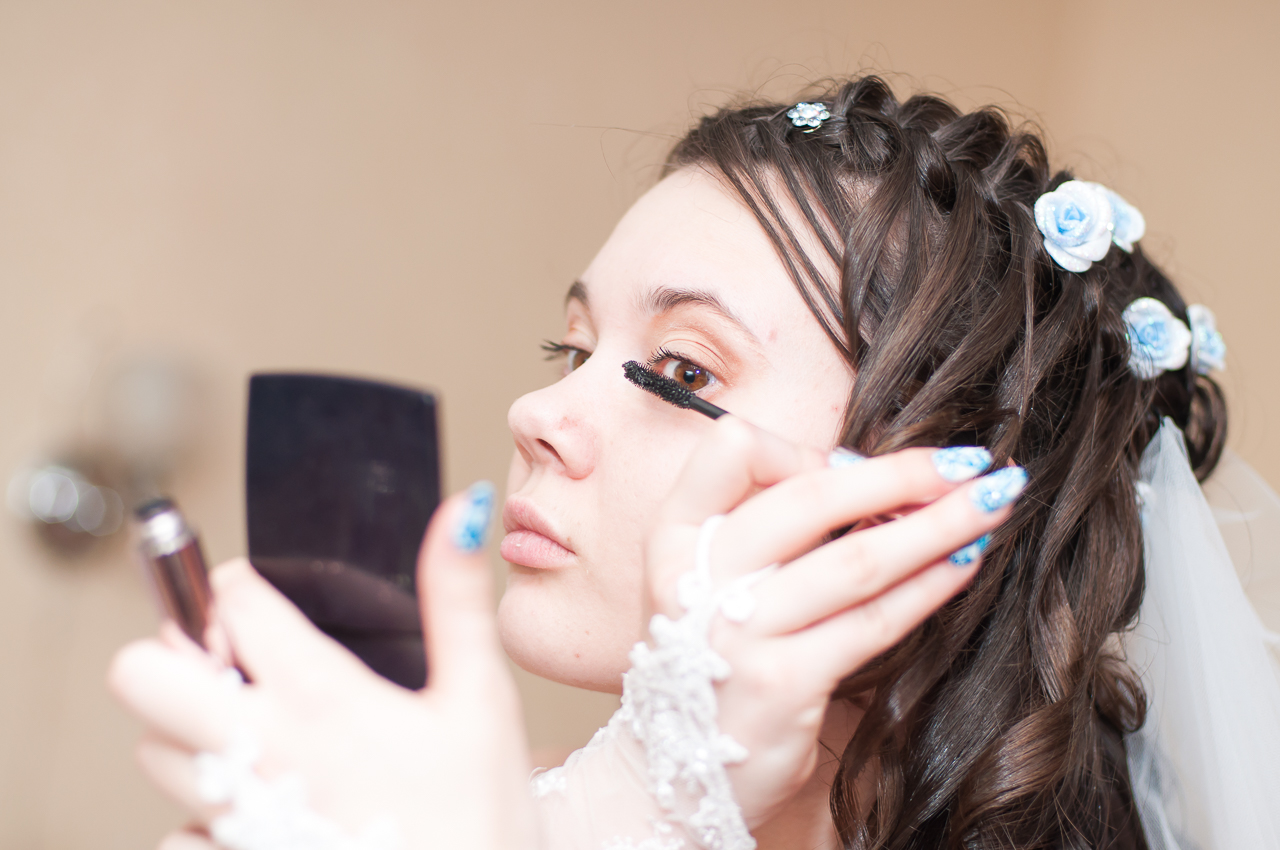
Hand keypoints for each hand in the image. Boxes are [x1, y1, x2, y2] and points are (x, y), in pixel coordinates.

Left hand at [109, 486, 538, 849]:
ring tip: (265, 741)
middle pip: (141, 674)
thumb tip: (463, 513)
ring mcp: (234, 815)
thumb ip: (458, 600)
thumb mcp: (480, 698)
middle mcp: (259, 753)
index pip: (227, 598)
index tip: (262, 601)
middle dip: (177, 655)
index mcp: (320, 697)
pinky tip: (267, 810)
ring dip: (192, 731)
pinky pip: (174, 829)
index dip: (239, 586)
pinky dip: (204, 813)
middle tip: (237, 669)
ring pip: (154, 749)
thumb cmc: (479, 820)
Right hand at [643, 417, 1022, 825]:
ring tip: (995, 503)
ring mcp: (736, 633)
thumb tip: (872, 475)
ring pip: (856, 559)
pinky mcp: (783, 683)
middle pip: (810, 498)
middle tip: (970, 463)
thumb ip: (768, 524)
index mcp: (674, 535)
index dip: (799, 446)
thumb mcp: (710, 580)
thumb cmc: (715, 660)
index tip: (849, 463)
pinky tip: (966, 565)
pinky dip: (929, 585)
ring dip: (939, 524)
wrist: (684, 770)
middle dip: (903, 474)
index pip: (732, 448)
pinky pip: (872, 622)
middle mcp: (695, 577)